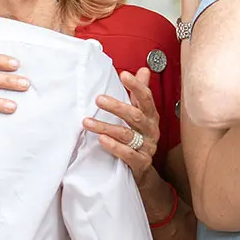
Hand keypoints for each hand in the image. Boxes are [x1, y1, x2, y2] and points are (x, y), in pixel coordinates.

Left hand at [84, 67, 159, 182]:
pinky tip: (102, 140)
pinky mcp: (140, 162)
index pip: (146, 98)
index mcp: (151, 116)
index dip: (136, 86)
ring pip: (126, 135)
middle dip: (116, 107)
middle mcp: (151, 130)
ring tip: (87, 122)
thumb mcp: (141, 114)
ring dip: (106, 127)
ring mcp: (147, 147)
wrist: (142, 170)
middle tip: (98, 99)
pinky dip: (115, 147)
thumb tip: (143, 70)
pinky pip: (128, 154)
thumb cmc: (139, 138)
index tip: (124, 75)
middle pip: (135, 116)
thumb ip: (139, 94)